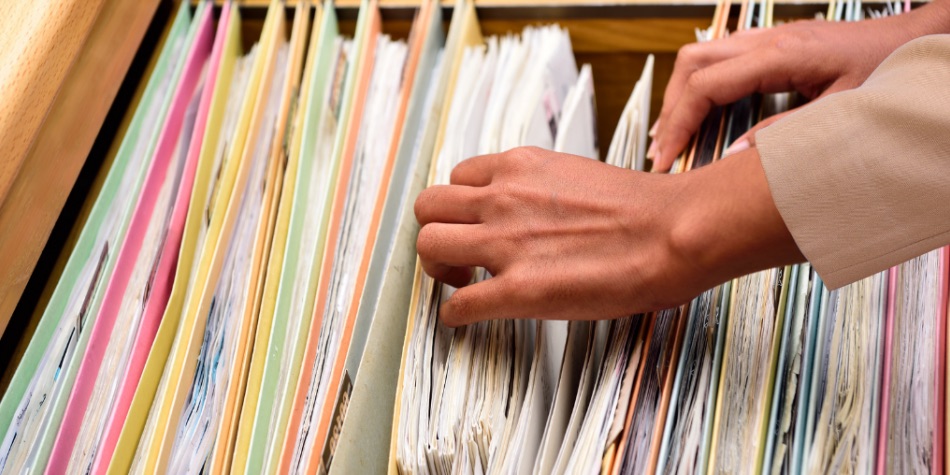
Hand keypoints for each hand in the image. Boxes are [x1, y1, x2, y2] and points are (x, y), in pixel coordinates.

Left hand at [414, 146, 803, 325]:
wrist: (673, 232)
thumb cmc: (642, 209)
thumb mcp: (576, 174)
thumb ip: (539, 187)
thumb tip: (531, 209)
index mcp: (519, 167)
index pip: (457, 178)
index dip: (460, 206)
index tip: (473, 225)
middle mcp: (502, 199)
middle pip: (427, 206)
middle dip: (436, 232)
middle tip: (456, 255)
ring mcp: (505, 244)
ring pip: (428, 245)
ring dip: (436, 269)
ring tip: (459, 283)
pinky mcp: (518, 290)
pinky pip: (457, 305)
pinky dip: (454, 315)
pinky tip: (468, 318)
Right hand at [651, 2, 949, 170]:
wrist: (913, 39)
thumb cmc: (886, 71)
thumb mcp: (840, 113)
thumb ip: (784, 135)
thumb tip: (735, 157)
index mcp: (780, 55)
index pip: (706, 86)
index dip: (679, 125)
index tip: (667, 158)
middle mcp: (766, 39)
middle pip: (691, 64)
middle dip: (670, 109)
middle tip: (663, 150)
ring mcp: (767, 37)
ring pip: (701, 58)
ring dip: (682, 97)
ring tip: (674, 137)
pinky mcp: (772, 43)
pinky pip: (720, 60)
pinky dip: (703, 89)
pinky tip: (704, 116)